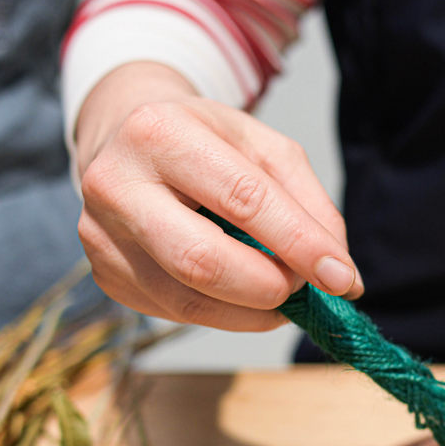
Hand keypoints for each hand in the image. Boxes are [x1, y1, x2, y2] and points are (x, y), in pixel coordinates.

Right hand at [73, 62, 361, 331]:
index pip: (243, 199)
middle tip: (304, 288)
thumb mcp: (265, 148)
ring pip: (189, 300)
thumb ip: (310, 206)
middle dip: (270, 287)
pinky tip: (239, 292)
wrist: (126, 141)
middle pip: (203, 261)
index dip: (299, 245)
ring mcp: (101, 235)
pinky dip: (224, 313)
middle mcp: (116, 183)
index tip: (343, 279)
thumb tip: (342, 278)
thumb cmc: (204, 142)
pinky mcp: (105, 274)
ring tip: (280, 293)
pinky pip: (175, 313)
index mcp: (160, 132)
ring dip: (252, 311)